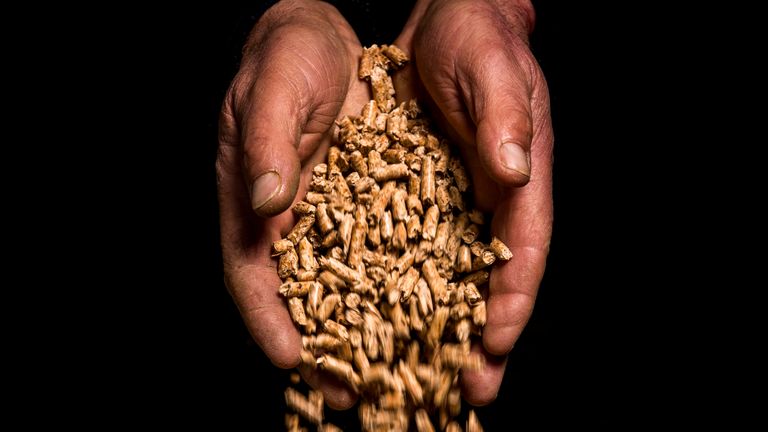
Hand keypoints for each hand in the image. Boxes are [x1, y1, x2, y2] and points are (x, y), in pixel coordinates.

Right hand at [216, 0, 368, 408]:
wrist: (325, 39)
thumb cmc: (285, 59)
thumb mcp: (273, 92)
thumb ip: (267, 144)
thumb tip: (268, 200)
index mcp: (252, 202)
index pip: (251, 272)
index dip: (267, 320)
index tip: (289, 360)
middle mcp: (292, 221)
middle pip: (303, 296)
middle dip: (324, 349)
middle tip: (348, 395)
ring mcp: (333, 217)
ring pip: (349, 286)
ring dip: (369, 333)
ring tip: (395, 375)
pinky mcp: (372, 205)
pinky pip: (389, 252)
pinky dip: (402, 287)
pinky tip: (428, 315)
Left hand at [393, 0, 553, 404]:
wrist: (448, 19)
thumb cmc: (478, 38)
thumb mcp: (492, 68)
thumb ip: (507, 116)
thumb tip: (512, 172)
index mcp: (522, 175)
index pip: (525, 248)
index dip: (514, 300)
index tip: (496, 344)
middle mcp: (496, 198)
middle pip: (495, 279)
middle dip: (485, 336)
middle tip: (472, 390)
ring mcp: (460, 200)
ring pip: (456, 275)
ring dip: (446, 327)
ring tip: (429, 377)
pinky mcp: (426, 194)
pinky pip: (417, 249)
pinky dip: (408, 288)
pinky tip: (388, 321)